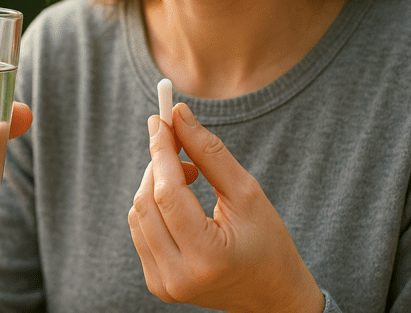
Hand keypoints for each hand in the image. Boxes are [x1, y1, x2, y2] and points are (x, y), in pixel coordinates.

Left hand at [128, 103, 323, 312]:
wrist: (271, 295)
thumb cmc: (268, 242)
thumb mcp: (246, 193)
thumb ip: (210, 153)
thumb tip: (179, 115)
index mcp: (207, 257)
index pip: (168, 194)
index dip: (161, 151)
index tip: (161, 119)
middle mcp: (178, 277)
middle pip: (147, 203)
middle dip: (158, 163)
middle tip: (178, 141)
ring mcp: (164, 285)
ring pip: (139, 215)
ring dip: (155, 183)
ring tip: (189, 175)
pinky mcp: (157, 284)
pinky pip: (141, 230)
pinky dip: (154, 205)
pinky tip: (179, 199)